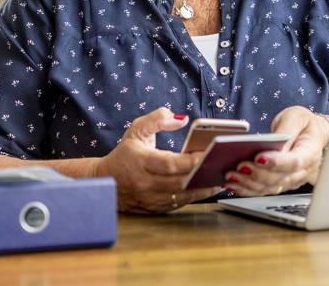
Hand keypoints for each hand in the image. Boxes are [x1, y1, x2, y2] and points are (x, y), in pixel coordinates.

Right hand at [94, 107, 221, 213]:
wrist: (105, 181)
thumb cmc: (126, 154)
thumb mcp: (137, 130)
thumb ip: (158, 119)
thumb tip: (182, 119)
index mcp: (140, 161)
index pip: (168, 163)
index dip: (188, 161)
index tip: (205, 153)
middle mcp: (144, 182)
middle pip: (179, 182)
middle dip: (202, 175)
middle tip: (223, 166)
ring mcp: (150, 198)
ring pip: (182, 196)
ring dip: (203, 188)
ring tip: (222, 177)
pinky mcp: (155, 208)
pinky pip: (179, 204)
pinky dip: (195, 197)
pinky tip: (209, 187)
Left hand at [224, 106, 328, 196]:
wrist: (312, 134)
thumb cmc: (304, 124)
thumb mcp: (296, 117)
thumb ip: (286, 130)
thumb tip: (274, 143)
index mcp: (310, 153)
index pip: (294, 162)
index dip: (276, 162)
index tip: (258, 157)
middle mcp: (304, 172)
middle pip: (280, 178)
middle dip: (257, 174)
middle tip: (238, 166)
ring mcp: (293, 181)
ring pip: (270, 188)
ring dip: (249, 184)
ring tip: (231, 176)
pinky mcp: (281, 184)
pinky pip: (264, 190)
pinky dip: (247, 189)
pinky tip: (233, 184)